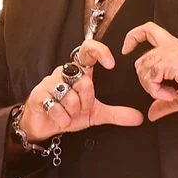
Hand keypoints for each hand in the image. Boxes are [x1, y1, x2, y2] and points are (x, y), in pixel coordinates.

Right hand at [20, 40, 143, 141]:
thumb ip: (116, 113)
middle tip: (82, 110)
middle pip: (84, 80)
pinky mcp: (38, 94)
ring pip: (70, 95)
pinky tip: (61, 120)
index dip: (99, 51)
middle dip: (86, 101)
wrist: (44, 127)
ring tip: (69, 115)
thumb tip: (138, 118)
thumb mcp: (96, 114)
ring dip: (73, 111)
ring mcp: (49, 82)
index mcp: (80, 72)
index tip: (111, 64)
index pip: (88, 50)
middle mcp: (64, 73)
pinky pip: (55, 105)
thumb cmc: (68, 114)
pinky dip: (62, 117)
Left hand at [122, 22, 177, 121]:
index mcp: (174, 48)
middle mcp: (172, 46)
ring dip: (152, 87)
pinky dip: (156, 90)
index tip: (126, 49)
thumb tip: (153, 112)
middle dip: (143, 78)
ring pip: (143, 67)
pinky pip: (150, 75)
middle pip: (140, 55)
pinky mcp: (173, 61)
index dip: (133, 36)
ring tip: (170, 94)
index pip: (149, 30)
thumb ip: (164, 101)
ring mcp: (172, 52)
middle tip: (159, 90)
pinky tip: (172, 93)